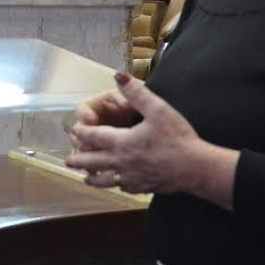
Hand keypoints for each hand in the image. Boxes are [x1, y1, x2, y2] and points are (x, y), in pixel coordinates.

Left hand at [66, 71, 205, 195]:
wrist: (196, 169)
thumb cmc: (178, 139)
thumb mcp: (158, 109)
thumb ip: (136, 92)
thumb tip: (118, 75)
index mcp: (122, 142)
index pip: (94, 137)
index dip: (82, 133)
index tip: (74, 131)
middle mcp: (122, 162)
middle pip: (93, 162)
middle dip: (79, 160)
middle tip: (68, 160)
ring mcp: (132, 178)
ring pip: (106, 180)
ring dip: (93, 178)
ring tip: (86, 179)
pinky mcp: (144, 188)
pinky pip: (124, 187)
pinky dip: (116, 185)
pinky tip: (117, 184)